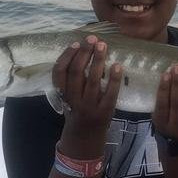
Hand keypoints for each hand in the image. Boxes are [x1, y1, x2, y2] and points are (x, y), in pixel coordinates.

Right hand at [52, 35, 122, 155]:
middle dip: (84, 53)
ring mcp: (89, 106)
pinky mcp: (104, 112)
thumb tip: (82, 51)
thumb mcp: (67, 97)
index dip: (67, 56)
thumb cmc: (76, 111)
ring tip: (103, 45)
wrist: (84, 138)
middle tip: (93, 39)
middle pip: (76, 73)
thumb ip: (71, 80)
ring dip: (98, 61)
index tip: (76, 43)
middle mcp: (73, 100)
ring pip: (92, 81)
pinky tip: (118, 65)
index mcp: (62, 94)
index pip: (59, 72)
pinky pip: (109, 93)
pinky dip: (113, 78)